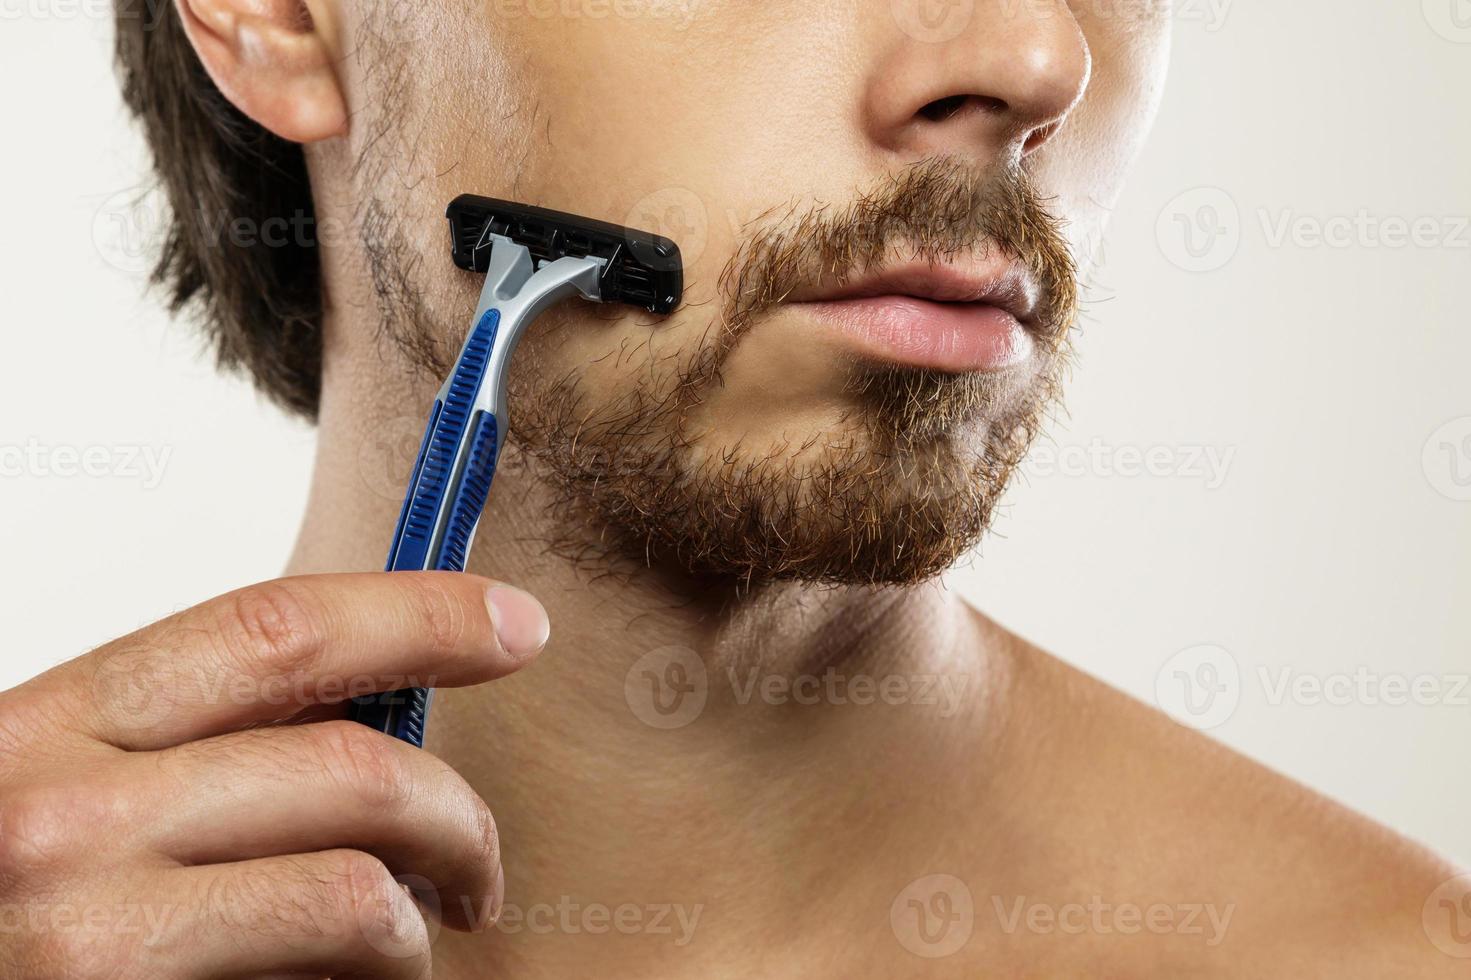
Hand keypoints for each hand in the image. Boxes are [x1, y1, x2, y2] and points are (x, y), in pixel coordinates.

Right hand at [0, 571, 548, 978]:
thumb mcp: (41, 798)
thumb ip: (169, 761)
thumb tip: (349, 728)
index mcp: (43, 729)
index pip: (272, 630)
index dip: (419, 613)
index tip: (513, 624)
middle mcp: (56, 816)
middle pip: (348, 764)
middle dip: (457, 809)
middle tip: (479, 863)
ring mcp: (83, 935)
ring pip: (355, 889)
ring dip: (418, 921)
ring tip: (411, 946)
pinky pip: (314, 978)